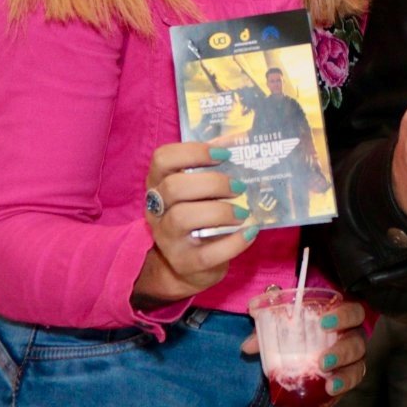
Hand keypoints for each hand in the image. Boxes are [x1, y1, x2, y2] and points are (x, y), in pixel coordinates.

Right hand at [133, 142, 255, 305]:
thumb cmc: (198, 218)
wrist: (188, 266)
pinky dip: (233, 242)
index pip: (162, 159)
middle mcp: (157, 210)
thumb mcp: (198, 192)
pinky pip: (207, 253)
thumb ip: (211, 167)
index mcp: (158, 185)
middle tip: (238, 186)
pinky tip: (250, 232)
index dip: (193, 152)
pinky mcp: (185, 263)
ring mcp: (167, 239)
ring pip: (182, 218)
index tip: (224, 154)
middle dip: (211, 183)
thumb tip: (238, 140)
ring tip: (243, 212)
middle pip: (173, 187)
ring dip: (219, 211)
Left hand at [241, 300, 369, 406]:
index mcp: (344, 318)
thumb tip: (247, 346)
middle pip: (357, 346)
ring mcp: (351, 364)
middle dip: (342, 353)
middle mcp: (353, 340)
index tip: (324, 323)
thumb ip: (268, 329)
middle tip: (323, 361)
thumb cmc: (304, 325)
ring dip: (343, 381)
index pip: (353, 313)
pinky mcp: (342, 385)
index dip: (343, 316)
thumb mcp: (287, 323)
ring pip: (356, 372)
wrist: (312, 340)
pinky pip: (340, 398)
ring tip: (328, 389)